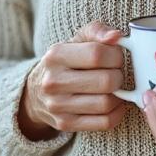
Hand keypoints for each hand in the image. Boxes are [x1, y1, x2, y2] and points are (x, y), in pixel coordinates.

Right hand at [18, 21, 126, 139]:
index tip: (115, 57)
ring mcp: (57, 105)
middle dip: (119, 76)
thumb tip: (116, 36)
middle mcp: (53, 81)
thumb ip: (97, 31)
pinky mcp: (65, 123)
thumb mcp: (76, 40)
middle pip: (106, 81)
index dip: (116, 55)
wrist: (37, 92)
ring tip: (114, 89)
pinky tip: (114, 104)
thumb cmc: (65, 62)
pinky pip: (105, 122)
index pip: (97, 54)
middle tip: (116, 73)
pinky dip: (116, 113)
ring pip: (106, 103)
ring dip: (119, 96)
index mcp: (56, 55)